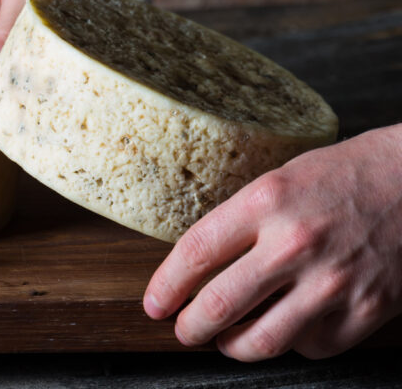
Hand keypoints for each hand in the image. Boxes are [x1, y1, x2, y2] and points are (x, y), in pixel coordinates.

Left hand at [144, 125, 401, 360]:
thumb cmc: (343, 175)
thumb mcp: (280, 180)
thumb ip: (241, 222)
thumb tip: (199, 267)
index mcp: (267, 201)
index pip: (196, 253)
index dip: (166, 285)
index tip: (155, 303)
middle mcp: (296, 243)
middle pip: (219, 305)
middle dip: (189, 327)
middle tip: (183, 330)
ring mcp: (334, 281)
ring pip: (261, 340)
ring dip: (231, 347)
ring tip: (224, 340)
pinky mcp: (367, 309)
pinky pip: (311, 346)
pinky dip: (291, 342)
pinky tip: (285, 326)